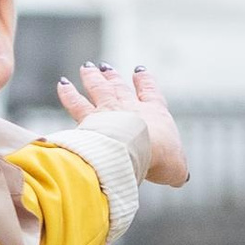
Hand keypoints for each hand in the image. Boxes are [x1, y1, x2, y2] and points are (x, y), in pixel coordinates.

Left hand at [56, 58, 189, 186]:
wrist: (135, 151)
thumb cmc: (159, 157)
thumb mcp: (176, 167)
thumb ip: (176, 170)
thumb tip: (181, 177)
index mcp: (154, 114)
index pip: (150, 93)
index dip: (145, 82)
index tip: (139, 70)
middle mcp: (130, 108)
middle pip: (120, 88)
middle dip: (113, 76)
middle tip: (105, 67)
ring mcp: (108, 112)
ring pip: (98, 89)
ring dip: (92, 78)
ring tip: (87, 67)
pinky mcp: (89, 121)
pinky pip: (76, 104)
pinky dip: (69, 93)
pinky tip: (62, 84)